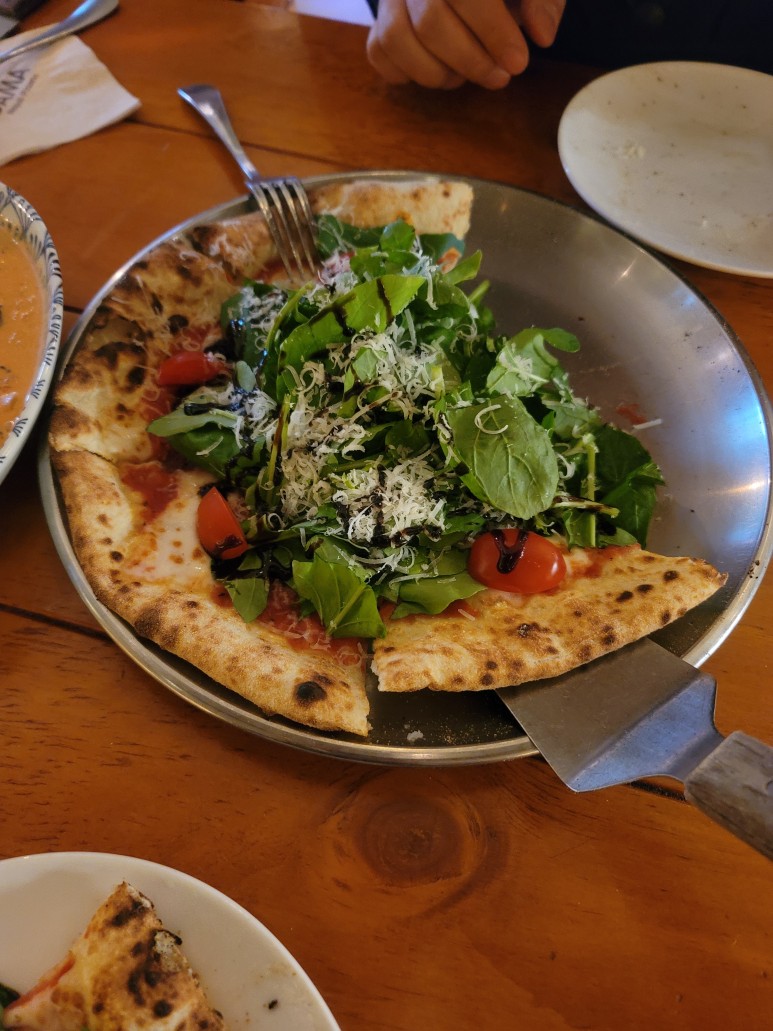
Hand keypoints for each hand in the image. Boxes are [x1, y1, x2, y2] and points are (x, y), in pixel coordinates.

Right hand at [366, 0, 565, 89]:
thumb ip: (543, 2)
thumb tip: (542, 34)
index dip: (492, 32)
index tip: (517, 63)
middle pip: (429, 22)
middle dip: (470, 60)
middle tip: (500, 78)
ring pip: (397, 40)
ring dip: (437, 73)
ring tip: (468, 75)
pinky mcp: (379, 21)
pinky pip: (379, 53)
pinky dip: (408, 74)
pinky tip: (440, 72)